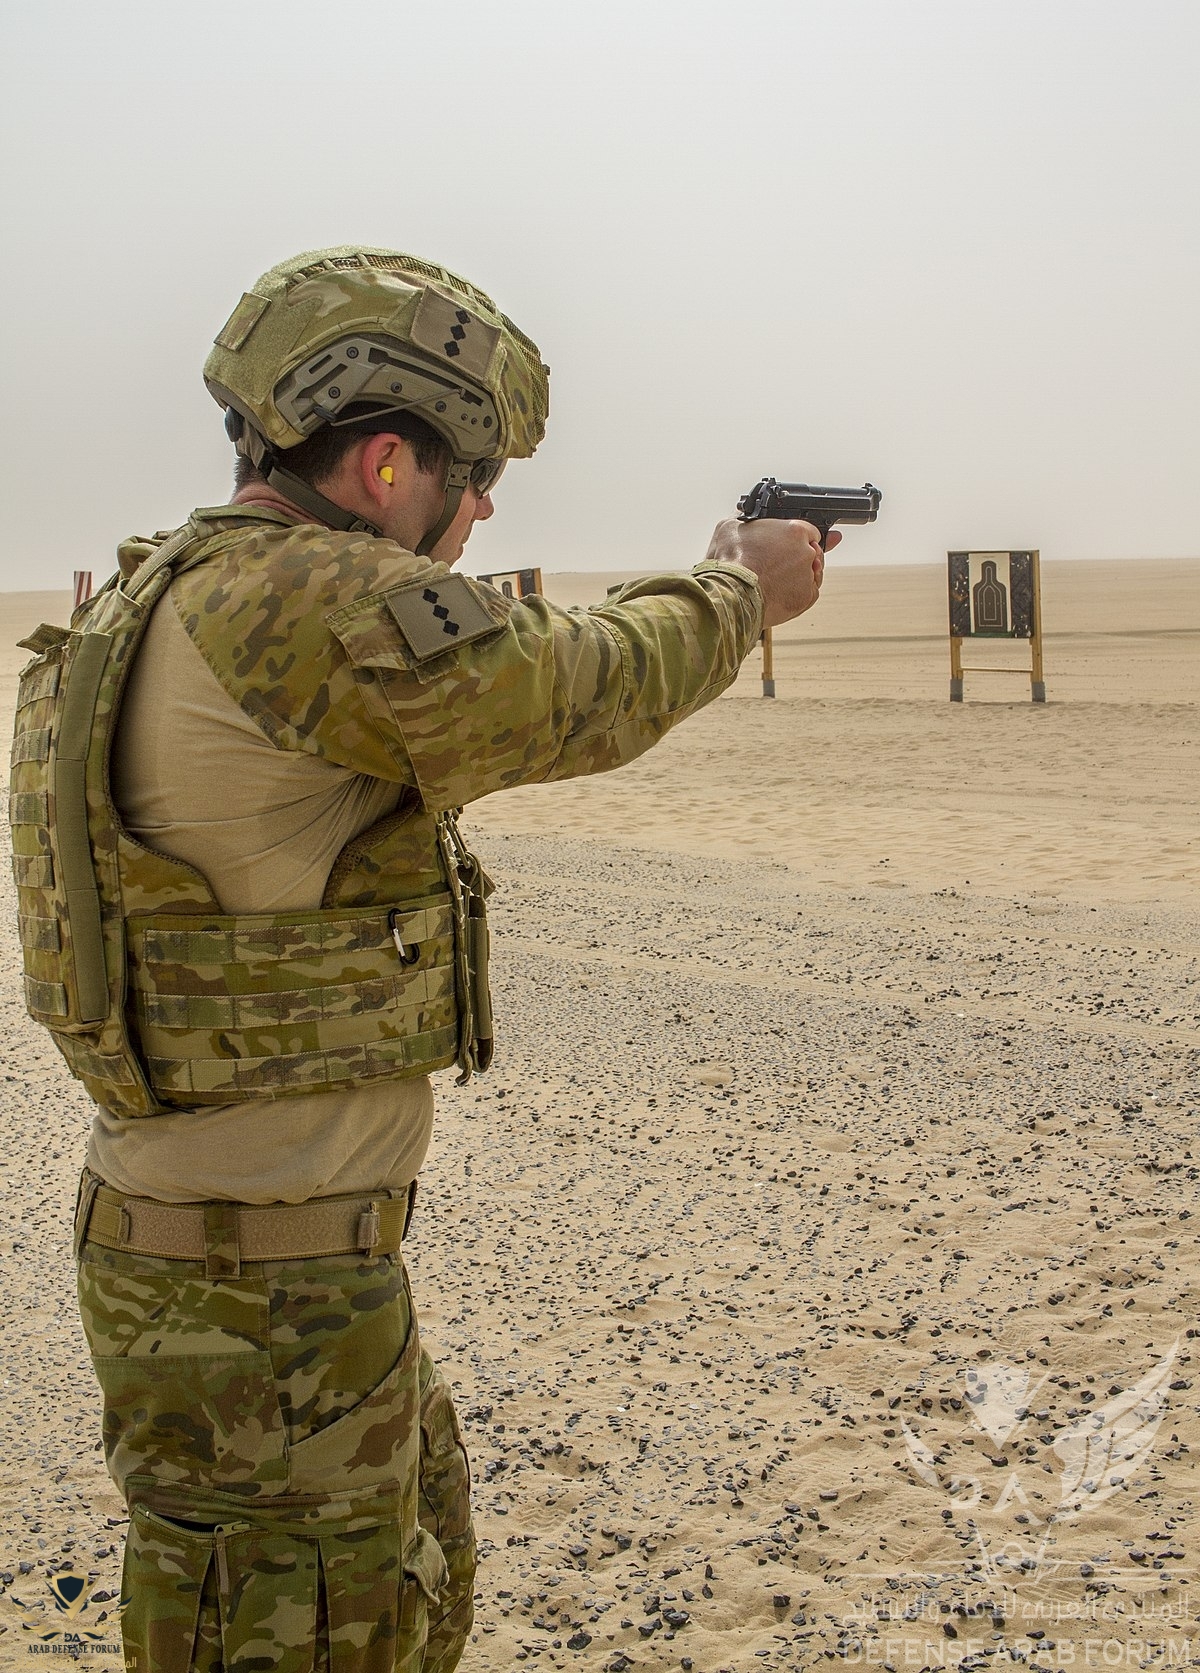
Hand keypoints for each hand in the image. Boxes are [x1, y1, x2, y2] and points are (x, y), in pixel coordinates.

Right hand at [705, 518, 839, 627]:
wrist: (730, 596)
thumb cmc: (729, 564)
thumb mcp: (730, 528)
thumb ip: (744, 520)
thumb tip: (742, 518)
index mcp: (794, 530)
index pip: (809, 530)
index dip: (797, 538)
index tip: (790, 544)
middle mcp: (806, 552)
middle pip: (812, 552)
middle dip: (798, 556)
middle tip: (778, 562)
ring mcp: (808, 576)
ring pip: (811, 573)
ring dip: (798, 575)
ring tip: (775, 578)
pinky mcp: (805, 598)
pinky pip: (808, 593)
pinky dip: (798, 593)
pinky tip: (781, 590)